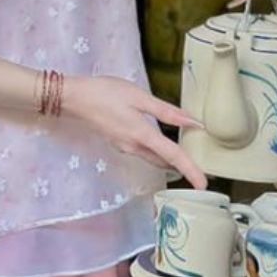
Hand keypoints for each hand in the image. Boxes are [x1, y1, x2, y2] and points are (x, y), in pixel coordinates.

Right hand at [61, 75, 208, 188]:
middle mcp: (134, 147)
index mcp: (142, 135)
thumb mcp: (139, 97)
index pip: (173, 156)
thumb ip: (166, 111)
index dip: (190, 170)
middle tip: (201, 170)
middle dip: (183, 168)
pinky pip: (145, 153)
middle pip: (164, 162)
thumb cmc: (105, 93)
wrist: (73, 99)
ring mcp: (125, 147)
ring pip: (154, 159)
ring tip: (188, 159)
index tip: (203, 184)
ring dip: (171, 161)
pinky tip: (164, 145)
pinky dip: (159, 153)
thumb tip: (193, 122)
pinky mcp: (120, 143)